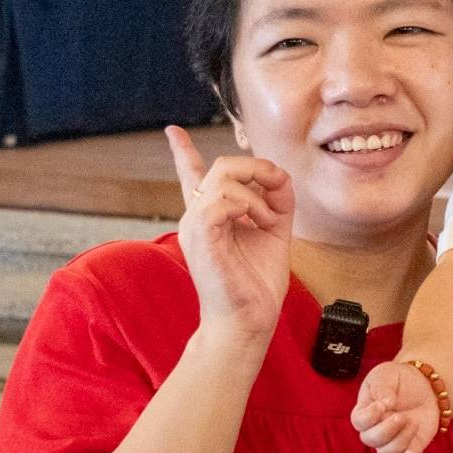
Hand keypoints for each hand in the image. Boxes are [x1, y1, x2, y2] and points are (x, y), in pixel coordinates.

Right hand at [165, 126, 293, 345]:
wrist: (248, 321)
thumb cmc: (256, 284)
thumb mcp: (274, 233)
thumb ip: (277, 202)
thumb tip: (280, 176)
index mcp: (210, 217)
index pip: (192, 177)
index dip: (183, 152)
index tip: (173, 131)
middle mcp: (197, 217)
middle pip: (222, 166)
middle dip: (257, 167)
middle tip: (278, 186)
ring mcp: (195, 226)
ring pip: (223, 177)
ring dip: (258, 191)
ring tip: (268, 219)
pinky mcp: (201, 237)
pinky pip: (221, 200)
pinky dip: (247, 204)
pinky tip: (257, 222)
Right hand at [352, 360, 439, 452]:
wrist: (425, 385)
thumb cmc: (399, 379)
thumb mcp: (386, 374)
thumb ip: (381, 387)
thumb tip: (384, 404)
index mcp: (366, 411)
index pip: (358, 421)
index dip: (369, 417)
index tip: (382, 405)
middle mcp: (376, 429)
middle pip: (370, 440)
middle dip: (387, 430)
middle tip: (401, 416)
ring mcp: (392, 440)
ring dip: (401, 440)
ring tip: (413, 423)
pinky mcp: (410, 448)